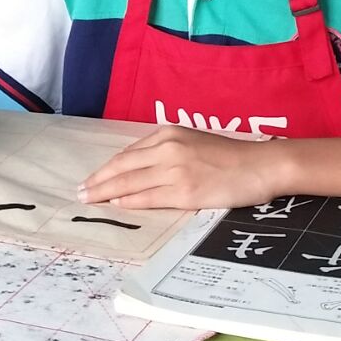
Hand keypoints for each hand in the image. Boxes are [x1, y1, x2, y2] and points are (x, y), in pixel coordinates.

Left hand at [79, 125, 283, 211]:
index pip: (128, 153)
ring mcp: (175, 171)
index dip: (107, 168)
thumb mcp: (194, 143)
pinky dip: (128, 202)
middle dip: (97, 181)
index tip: (92, 178)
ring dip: (105, 193)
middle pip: (122, 167)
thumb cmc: (231, 157)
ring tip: (89, 201)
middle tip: (80, 192)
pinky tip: (115, 206)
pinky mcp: (184, 192)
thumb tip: (139, 169)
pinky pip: (148, 199)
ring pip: (129, 183)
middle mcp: (168, 149)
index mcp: (169, 134)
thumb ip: (166, 151)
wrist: (260, 166)